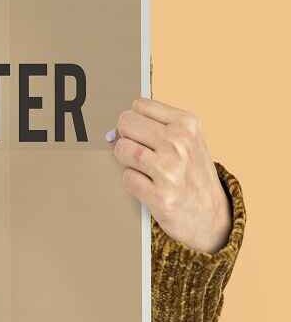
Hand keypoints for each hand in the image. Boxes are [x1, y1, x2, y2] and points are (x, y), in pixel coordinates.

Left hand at [107, 99, 230, 253]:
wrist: (211, 215)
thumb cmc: (192, 174)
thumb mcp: (185, 141)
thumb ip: (151, 129)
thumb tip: (110, 134)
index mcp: (187, 124)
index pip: (138, 105)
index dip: (135, 121)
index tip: (144, 135)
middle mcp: (179, 143)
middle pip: (125, 123)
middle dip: (126, 138)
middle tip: (142, 154)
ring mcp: (170, 169)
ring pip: (121, 149)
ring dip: (127, 162)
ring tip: (146, 170)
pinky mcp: (160, 195)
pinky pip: (126, 178)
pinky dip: (133, 183)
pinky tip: (149, 187)